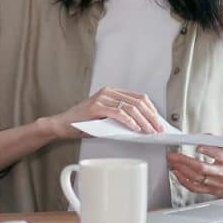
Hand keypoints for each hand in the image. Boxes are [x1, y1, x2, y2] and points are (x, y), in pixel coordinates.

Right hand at [39, 86, 164, 138]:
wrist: (62, 125)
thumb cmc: (84, 124)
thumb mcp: (106, 119)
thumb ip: (122, 118)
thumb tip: (144, 127)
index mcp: (112, 92)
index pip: (139, 98)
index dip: (152, 110)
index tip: (159, 122)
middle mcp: (108, 92)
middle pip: (138, 102)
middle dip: (151, 116)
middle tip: (159, 129)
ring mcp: (102, 98)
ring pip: (131, 107)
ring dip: (143, 121)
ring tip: (150, 131)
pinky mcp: (96, 106)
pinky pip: (118, 113)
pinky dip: (129, 121)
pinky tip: (136, 129)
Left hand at [167, 145, 222, 197]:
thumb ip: (218, 142)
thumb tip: (202, 137)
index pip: (216, 154)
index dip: (204, 149)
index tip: (195, 145)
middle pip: (200, 167)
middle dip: (183, 161)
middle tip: (172, 155)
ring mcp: (218, 183)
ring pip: (196, 178)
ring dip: (181, 171)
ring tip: (172, 163)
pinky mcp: (214, 191)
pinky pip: (196, 188)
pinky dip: (185, 182)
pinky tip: (178, 175)